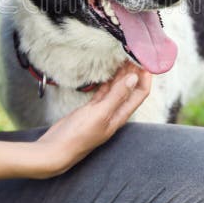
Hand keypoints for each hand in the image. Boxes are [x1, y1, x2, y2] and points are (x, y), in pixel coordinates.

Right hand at [32, 61, 151, 177]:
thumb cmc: (79, 136)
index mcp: (120, 115)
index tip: (146, 61)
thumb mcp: (100, 113)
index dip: (145, 78)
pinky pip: (104, 92)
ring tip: (124, 58)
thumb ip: (117, 96)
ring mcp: (103, 111)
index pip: (140, 93)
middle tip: (135, 54)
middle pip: (130, 89)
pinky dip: (108, 82)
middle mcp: (114, 112)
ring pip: (117, 89)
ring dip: (122, 75)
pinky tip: (108, 73)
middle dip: (134, 72)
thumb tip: (134, 78)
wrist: (57, 148)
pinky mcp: (91, 109)